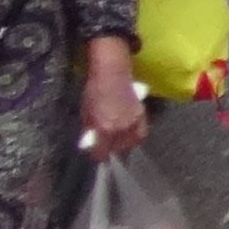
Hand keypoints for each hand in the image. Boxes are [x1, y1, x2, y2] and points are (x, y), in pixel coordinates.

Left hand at [77, 35, 145, 157]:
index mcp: (104, 129)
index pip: (102, 152)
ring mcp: (133, 122)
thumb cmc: (94, 91)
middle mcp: (120, 129)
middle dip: (111, 149)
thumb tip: (91, 142)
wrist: (112, 74)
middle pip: (118, 149)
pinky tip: (129, 133)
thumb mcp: (86, 113)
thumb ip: (90, 130)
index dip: (98, 155)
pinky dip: (135, 136)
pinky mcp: (142, 115)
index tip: (96, 153)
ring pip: (131, 142)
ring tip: (119, 141)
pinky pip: (140, 133)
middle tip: (107, 146)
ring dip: (124, 144)